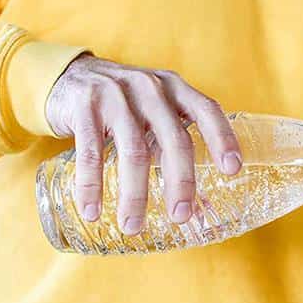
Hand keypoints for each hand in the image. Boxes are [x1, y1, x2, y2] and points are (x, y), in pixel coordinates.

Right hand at [45, 54, 241, 234]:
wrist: (70, 76)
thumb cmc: (126, 105)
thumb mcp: (155, 114)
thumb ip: (174, 149)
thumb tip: (200, 209)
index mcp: (175, 89)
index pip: (207, 110)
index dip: (222, 138)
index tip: (232, 170)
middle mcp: (150, 88)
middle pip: (174, 140)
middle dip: (180, 182)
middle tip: (180, 217)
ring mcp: (116, 95)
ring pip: (134, 151)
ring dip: (134, 195)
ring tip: (132, 226)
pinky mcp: (84, 106)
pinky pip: (91, 152)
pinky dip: (91, 185)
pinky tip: (92, 210)